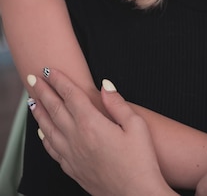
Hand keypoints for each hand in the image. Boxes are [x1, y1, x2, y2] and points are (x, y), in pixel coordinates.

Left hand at [28, 68, 176, 195]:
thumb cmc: (140, 162)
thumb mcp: (136, 125)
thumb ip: (117, 103)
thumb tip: (106, 85)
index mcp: (92, 124)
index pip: (71, 96)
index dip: (59, 80)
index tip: (50, 70)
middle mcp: (77, 139)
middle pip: (55, 109)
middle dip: (43, 91)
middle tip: (33, 78)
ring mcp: (72, 155)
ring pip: (48, 129)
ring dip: (39, 112)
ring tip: (32, 101)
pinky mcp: (72, 169)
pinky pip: (52, 149)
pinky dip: (44, 137)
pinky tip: (42, 132)